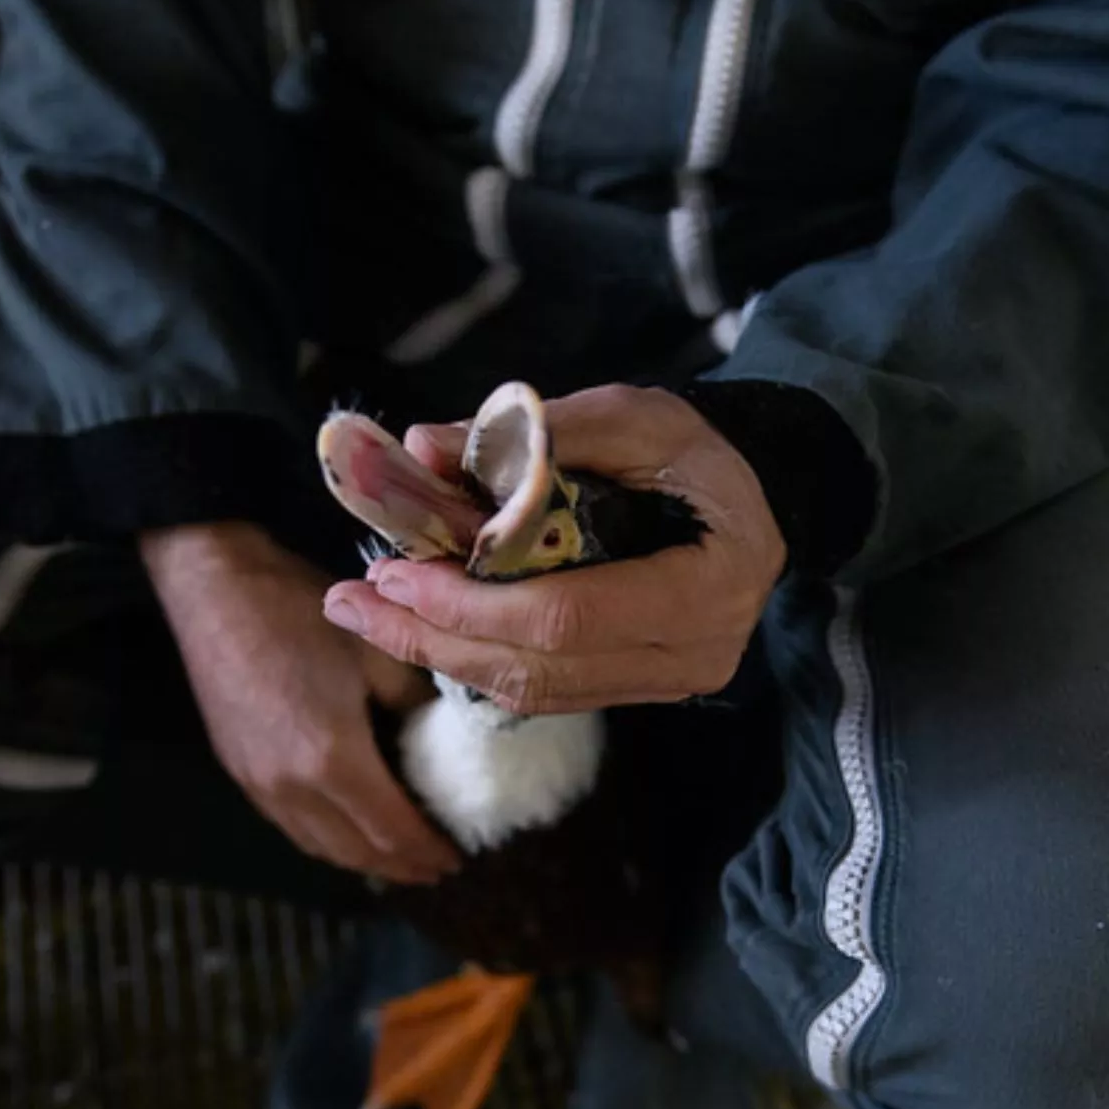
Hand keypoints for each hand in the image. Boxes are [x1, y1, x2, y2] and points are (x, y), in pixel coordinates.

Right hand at [141, 522, 460, 883]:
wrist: (214, 585)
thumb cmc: (300, 610)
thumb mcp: (377, 653)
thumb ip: (415, 706)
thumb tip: (444, 737)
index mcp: (333, 759)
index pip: (392, 830)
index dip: (427, 850)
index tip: (457, 857)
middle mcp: (292, 787)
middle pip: (356, 850)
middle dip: (401, 866)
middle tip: (436, 868)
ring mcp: (258, 784)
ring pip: (320, 846)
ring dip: (363, 860)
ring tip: (398, 859)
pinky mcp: (239, 771)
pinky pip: (293, 827)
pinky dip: (328, 840)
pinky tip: (347, 831)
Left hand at [320, 385, 786, 714]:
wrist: (759, 499)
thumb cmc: (702, 451)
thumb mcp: (633, 417)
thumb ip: (535, 433)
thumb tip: (421, 445)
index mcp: (705, 586)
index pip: (566, 617)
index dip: (472, 603)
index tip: (394, 569)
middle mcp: (692, 656)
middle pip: (536, 668)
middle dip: (432, 637)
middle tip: (349, 600)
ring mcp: (667, 684)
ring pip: (533, 691)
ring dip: (440, 655)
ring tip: (366, 613)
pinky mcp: (638, 688)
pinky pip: (545, 691)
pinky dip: (477, 661)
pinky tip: (423, 629)